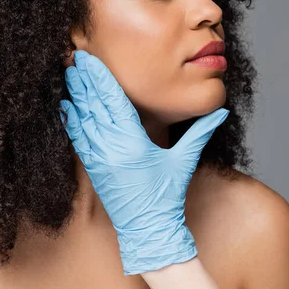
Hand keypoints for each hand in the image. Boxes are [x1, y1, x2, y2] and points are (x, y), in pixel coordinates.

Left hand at [59, 50, 228, 275]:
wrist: (148, 231)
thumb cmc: (167, 197)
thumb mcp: (185, 161)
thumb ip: (201, 132)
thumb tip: (222, 110)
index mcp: (133, 142)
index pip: (113, 100)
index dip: (101, 78)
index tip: (91, 60)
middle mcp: (112, 148)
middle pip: (94, 105)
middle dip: (85, 80)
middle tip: (77, 58)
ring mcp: (99, 159)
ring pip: (83, 119)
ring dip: (77, 95)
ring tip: (71, 75)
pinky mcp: (93, 169)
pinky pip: (78, 139)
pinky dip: (71, 120)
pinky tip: (67, 106)